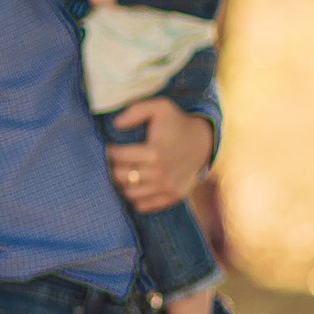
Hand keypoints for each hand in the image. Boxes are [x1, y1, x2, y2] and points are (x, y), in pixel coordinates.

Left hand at [106, 97, 214, 212]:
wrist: (203, 142)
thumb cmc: (177, 123)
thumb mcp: (160, 108)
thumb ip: (136, 111)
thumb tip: (117, 124)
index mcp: (154, 152)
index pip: (118, 157)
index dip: (111, 152)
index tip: (112, 148)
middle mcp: (160, 173)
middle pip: (121, 177)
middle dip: (114, 168)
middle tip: (117, 161)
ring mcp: (167, 187)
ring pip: (130, 193)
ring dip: (124, 183)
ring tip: (127, 172)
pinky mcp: (173, 196)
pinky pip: (143, 205)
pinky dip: (136, 197)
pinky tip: (138, 184)